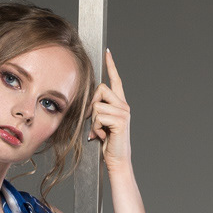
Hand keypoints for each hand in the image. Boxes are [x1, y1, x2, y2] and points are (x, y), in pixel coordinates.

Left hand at [89, 49, 131, 168]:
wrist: (117, 159)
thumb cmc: (108, 143)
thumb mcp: (100, 122)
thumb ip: (97, 109)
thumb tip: (88, 104)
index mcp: (120, 103)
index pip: (115, 80)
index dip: (111, 66)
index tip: (108, 52)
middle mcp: (124, 105)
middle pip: (100, 89)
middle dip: (92, 105)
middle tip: (95, 122)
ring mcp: (123, 112)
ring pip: (97, 105)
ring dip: (94, 121)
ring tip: (100, 131)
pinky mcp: (120, 120)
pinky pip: (99, 116)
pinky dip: (96, 128)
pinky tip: (103, 135)